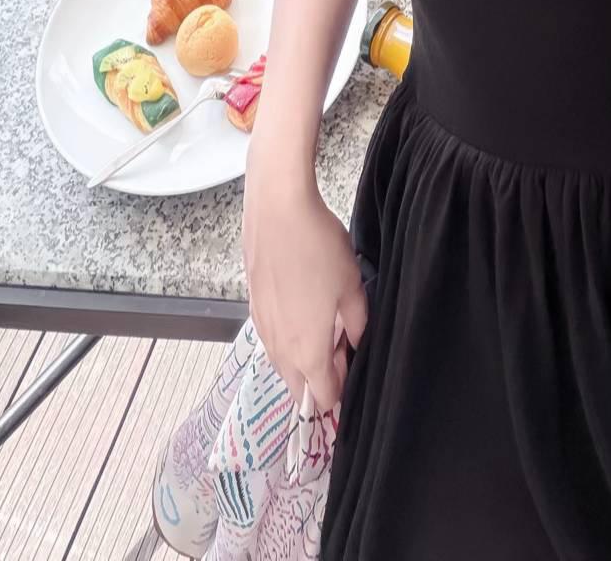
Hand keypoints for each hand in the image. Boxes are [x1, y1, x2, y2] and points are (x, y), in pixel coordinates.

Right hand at [241, 167, 369, 412]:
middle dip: (321, 379)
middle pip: (299, 389)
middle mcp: (280, 350)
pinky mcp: (253, 309)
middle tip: (341, 344)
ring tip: (325, 322)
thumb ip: (357, 324)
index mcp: (308, 352)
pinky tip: (303, 307)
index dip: (341, 390)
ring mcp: (263, 330)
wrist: (278, 211)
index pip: (322, 397)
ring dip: (304, 359)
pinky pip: (273, 341)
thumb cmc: (318, 248)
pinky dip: (289, 338)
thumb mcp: (351, 286)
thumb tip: (356, 343)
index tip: (353, 366)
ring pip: (284, 365)